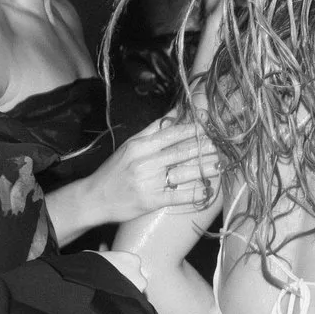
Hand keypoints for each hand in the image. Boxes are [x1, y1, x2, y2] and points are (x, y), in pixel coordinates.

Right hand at [78, 112, 223, 231]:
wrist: (94, 198)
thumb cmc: (114, 170)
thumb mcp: (129, 145)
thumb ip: (153, 129)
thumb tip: (175, 112)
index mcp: (140, 146)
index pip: (171, 134)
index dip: (192, 130)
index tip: (208, 127)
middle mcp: (145, 163)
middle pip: (180, 153)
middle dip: (203, 148)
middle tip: (220, 145)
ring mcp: (149, 183)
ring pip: (182, 174)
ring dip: (203, 169)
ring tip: (219, 165)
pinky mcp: (151, 202)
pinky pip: (177, 197)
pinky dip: (193, 194)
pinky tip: (207, 190)